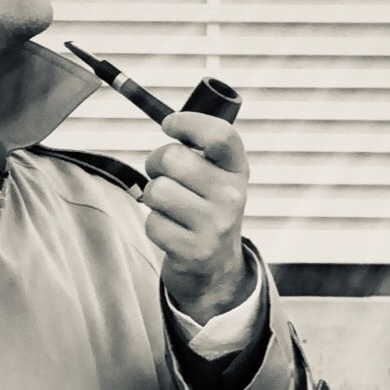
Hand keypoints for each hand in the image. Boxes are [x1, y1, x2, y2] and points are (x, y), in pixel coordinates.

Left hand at [141, 111, 249, 324]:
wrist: (217, 268)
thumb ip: (200, 149)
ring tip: (169, 206)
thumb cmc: (206, 209)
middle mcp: (231, 196)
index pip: (219, 134)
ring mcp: (215, 225)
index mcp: (237, 170)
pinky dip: (155, 226)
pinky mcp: (194, 251)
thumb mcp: (217, 176)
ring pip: (157, 190)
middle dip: (156, 163)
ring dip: (153, 197)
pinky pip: (153, 223)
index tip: (169, 125)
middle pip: (172, 157)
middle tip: (162, 175)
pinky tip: (172, 231)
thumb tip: (168, 121)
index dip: (188, 122)